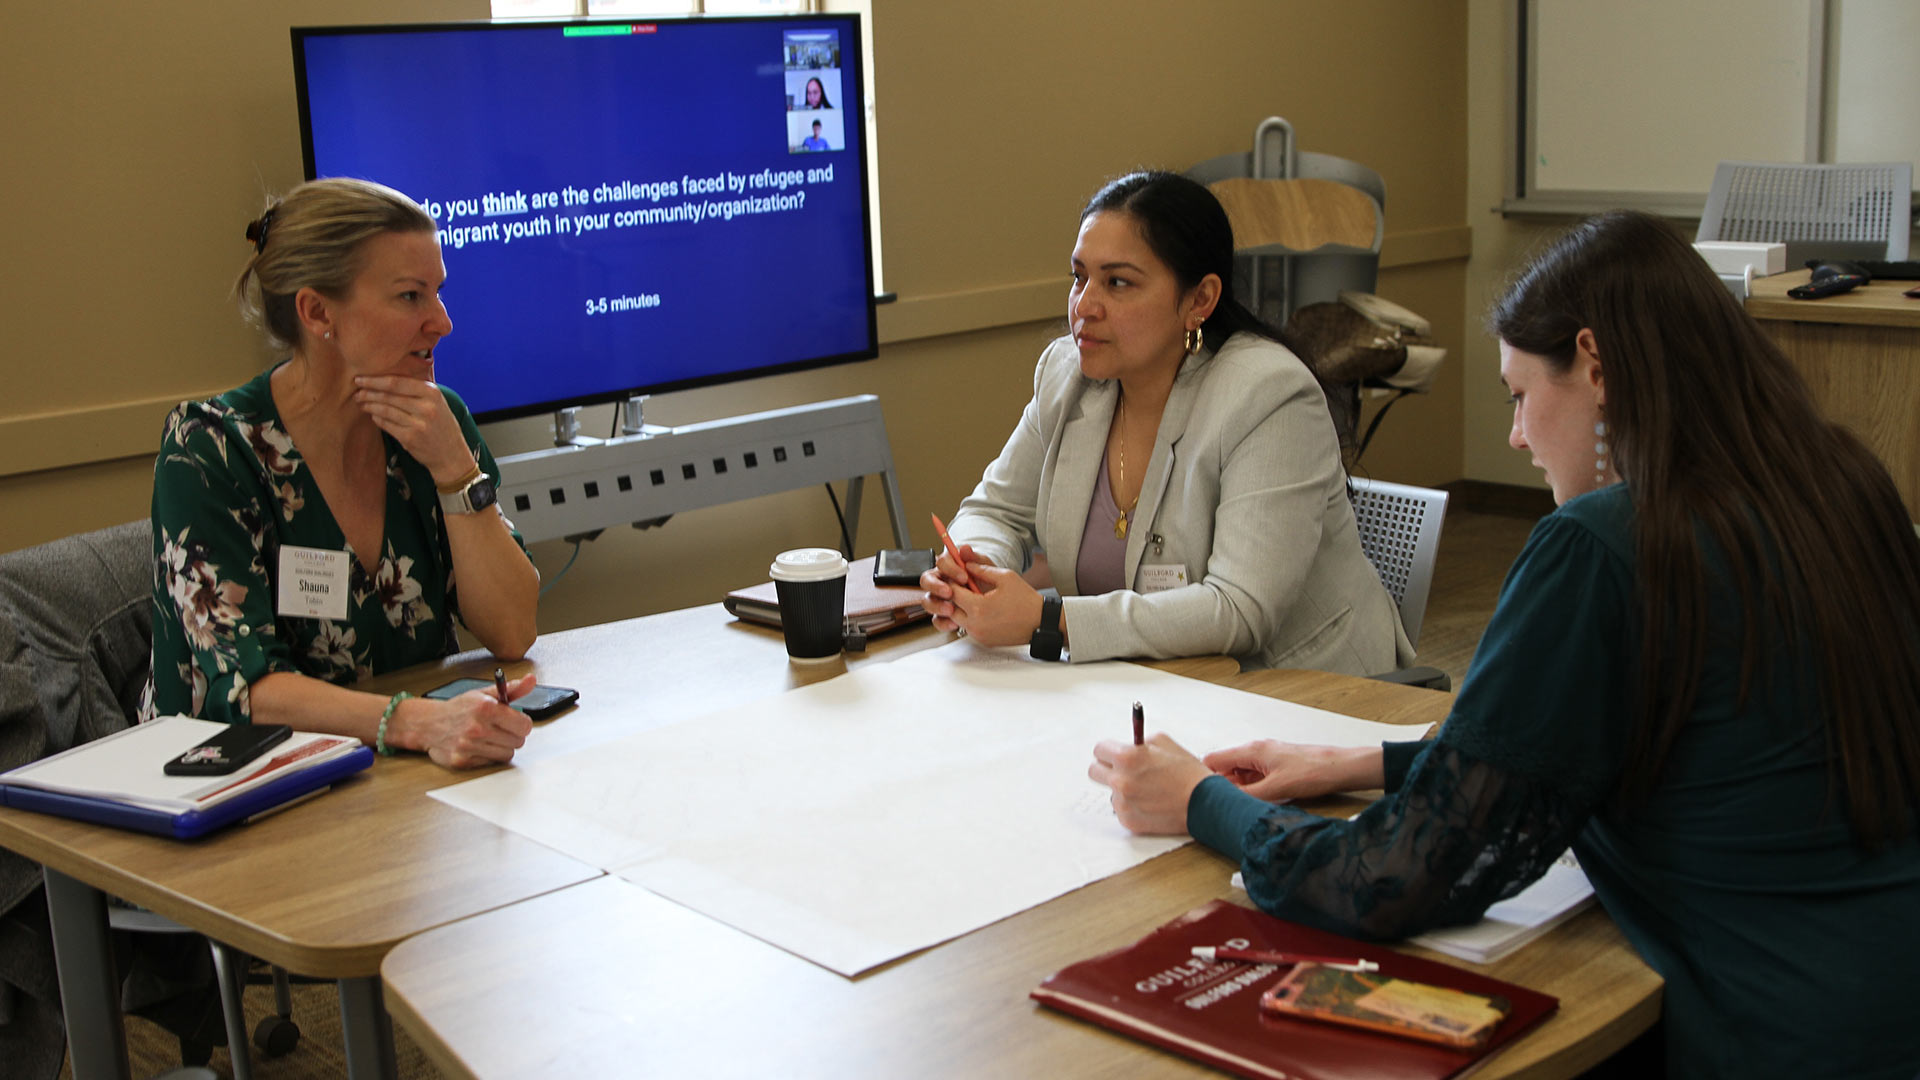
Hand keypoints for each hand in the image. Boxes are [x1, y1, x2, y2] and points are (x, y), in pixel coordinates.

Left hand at [352, 374, 475, 483]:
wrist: (452, 455)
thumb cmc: (441, 425)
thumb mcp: (436, 403)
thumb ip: (416, 390)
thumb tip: (384, 379)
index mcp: (432, 393)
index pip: (396, 382)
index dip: (374, 380)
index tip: (360, 378)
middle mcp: (426, 407)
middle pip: (388, 396)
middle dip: (368, 393)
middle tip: (357, 392)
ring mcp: (418, 424)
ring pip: (385, 410)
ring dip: (369, 405)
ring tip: (361, 403)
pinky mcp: (410, 438)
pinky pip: (386, 425)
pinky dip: (377, 419)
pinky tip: (373, 416)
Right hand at [390, 673, 537, 768]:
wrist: (428, 723)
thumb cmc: (459, 708)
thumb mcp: (484, 694)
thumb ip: (511, 689)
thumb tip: (530, 680)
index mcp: (486, 708)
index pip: (524, 726)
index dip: (522, 724)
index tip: (515, 722)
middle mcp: (477, 728)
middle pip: (518, 742)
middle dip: (512, 735)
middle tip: (499, 729)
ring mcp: (469, 746)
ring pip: (506, 754)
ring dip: (501, 747)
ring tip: (488, 737)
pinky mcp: (462, 761)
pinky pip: (491, 763)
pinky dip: (488, 756)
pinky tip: (478, 746)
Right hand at [920, 543, 994, 632]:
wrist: (997, 601)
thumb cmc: (987, 581)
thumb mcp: (986, 568)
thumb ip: (976, 559)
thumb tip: (964, 549)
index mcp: (948, 567)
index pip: (941, 562)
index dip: (950, 569)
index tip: (964, 577)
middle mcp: (940, 581)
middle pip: (926, 581)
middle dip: (936, 587)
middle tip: (950, 593)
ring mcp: (939, 599)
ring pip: (927, 601)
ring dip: (937, 605)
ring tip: (951, 610)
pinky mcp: (942, 615)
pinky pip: (936, 620)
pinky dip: (943, 623)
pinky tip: (954, 624)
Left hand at [943, 565, 1046, 646]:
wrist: (1042, 622)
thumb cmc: (1026, 600)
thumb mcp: (1005, 577)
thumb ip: (982, 570)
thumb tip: (967, 565)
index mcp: (978, 607)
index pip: (952, 592)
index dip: (953, 582)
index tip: (959, 576)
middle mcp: (975, 624)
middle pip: (950, 608)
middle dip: (954, 597)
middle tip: (964, 587)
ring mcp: (979, 635)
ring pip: (958, 620)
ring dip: (962, 608)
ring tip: (976, 598)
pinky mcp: (984, 641)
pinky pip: (969, 628)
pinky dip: (971, 619)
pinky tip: (984, 610)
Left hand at [1088, 733, 1212, 834]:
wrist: (1205, 803)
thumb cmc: (1188, 772)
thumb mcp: (1165, 743)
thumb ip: (1140, 742)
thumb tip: (1126, 746)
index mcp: (1127, 758)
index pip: (1099, 750)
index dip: (1108, 750)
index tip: (1113, 753)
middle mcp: (1120, 781)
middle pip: (1094, 771)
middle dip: (1106, 768)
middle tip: (1120, 769)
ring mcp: (1123, 803)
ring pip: (1111, 792)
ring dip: (1123, 789)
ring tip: (1148, 789)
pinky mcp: (1129, 821)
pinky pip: (1122, 809)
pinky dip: (1132, 806)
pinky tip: (1151, 803)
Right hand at [1201, 740, 1383, 800]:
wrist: (1341, 768)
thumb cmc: (1313, 771)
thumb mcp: (1277, 789)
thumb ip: (1248, 796)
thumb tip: (1227, 803)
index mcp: (1252, 751)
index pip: (1214, 759)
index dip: (1204, 776)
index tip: (1200, 794)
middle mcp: (1257, 750)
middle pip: (1226, 767)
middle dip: (1221, 785)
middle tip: (1220, 805)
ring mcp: (1267, 757)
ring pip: (1241, 773)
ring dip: (1238, 788)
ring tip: (1238, 805)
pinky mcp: (1277, 765)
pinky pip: (1255, 776)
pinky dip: (1252, 788)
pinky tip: (1257, 801)